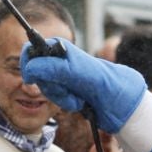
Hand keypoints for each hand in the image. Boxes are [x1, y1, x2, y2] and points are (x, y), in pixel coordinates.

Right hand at [20, 39, 149, 133]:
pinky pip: (55, 99)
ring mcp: (63, 76)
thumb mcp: (78, 73)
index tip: (32, 79)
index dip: (29, 64)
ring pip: (45, 88)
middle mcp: (60, 60)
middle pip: (35, 73)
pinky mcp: (67, 91)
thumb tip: (30, 69)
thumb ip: (53, 68)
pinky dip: (66, 103)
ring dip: (60, 96)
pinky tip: (79, 102)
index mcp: (61, 48)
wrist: (122, 102)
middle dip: (50, 85)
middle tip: (66, 88)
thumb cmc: (105, 82)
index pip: (31, 50)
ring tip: (78, 97)